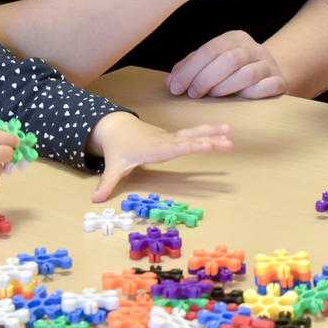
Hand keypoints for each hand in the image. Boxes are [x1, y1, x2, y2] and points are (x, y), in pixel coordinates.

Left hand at [89, 112, 231, 201]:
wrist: (118, 127)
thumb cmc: (118, 149)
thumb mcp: (113, 166)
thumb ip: (107, 183)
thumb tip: (96, 200)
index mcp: (152, 148)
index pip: (173, 148)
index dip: (189, 147)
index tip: (206, 146)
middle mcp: (164, 141)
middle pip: (188, 140)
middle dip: (208, 140)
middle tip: (228, 143)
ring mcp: (170, 137)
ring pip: (193, 134)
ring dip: (212, 133)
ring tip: (230, 132)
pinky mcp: (174, 137)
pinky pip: (193, 134)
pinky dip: (209, 133)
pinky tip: (224, 134)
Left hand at [167, 30, 287, 98]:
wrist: (268, 76)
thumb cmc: (232, 72)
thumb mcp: (211, 65)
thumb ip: (190, 69)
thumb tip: (170, 83)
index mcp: (234, 38)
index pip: (209, 50)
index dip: (190, 70)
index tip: (176, 88)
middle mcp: (253, 47)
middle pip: (228, 60)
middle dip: (205, 79)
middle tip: (192, 95)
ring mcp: (268, 64)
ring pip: (246, 74)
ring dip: (225, 88)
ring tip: (213, 96)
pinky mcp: (279, 81)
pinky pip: (265, 87)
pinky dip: (250, 95)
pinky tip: (239, 99)